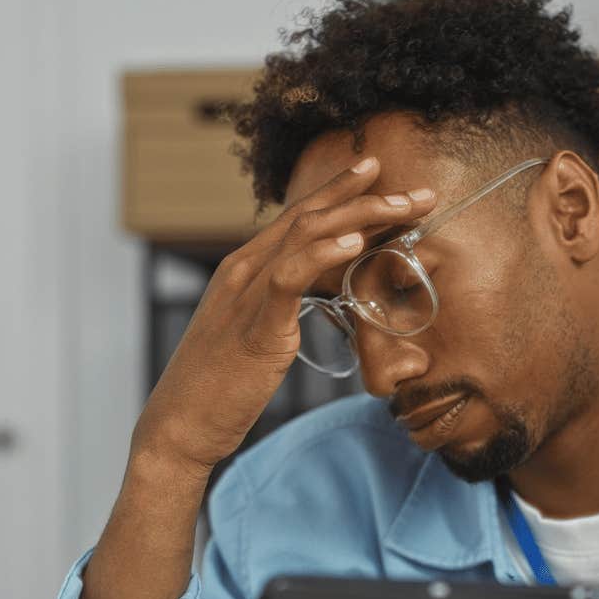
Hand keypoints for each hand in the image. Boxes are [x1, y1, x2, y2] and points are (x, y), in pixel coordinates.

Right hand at [131, 155, 436, 472]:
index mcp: (244, 268)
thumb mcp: (253, 332)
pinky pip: (288, 279)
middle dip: (367, 198)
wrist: (179, 425)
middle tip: (419, 193)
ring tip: (403, 207)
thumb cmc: (218, 386)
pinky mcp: (255, 329)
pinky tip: (354, 245)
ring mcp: (245, 295)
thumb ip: (277, 306)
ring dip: (360, 217)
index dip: (340, 190)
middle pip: (310, 216)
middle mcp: (243, 270)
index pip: (298, 216)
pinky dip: (321, 256)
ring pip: (305, 236)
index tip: (379, 173)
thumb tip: (310, 298)